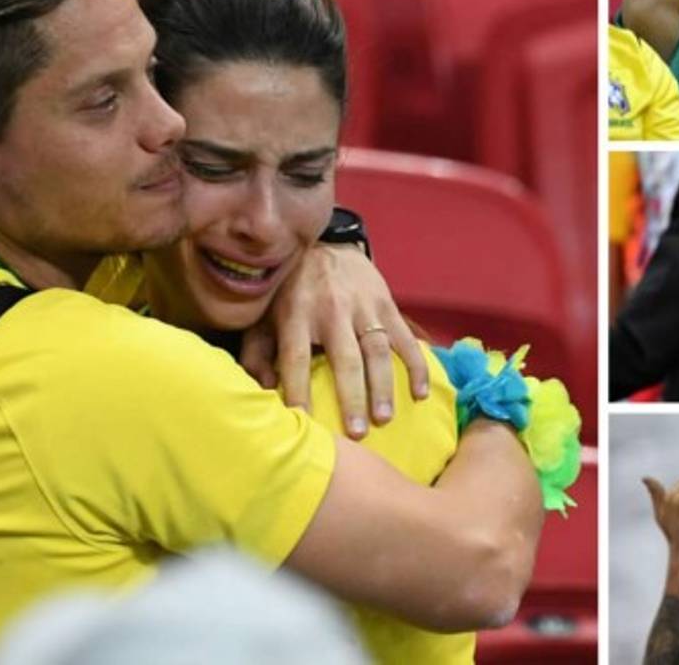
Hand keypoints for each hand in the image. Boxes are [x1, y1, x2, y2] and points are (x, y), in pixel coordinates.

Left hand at [239, 243, 428, 438]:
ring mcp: (363, 306)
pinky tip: (420, 393)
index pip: (296, 357)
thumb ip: (258, 352)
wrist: (326, 244)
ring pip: (377, 350)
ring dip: (383, 387)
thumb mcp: (265, 315)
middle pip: (344, 359)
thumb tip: (262, 390)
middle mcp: (330, 309)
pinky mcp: (386, 302)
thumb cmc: (289, 291)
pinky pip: (404, 337)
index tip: (303, 423)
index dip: (298, 390)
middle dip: (351, 397)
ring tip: (384, 419)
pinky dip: (416, 365)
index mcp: (295, 313)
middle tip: (357, 433)